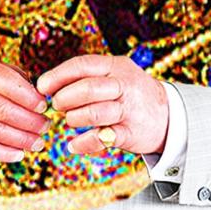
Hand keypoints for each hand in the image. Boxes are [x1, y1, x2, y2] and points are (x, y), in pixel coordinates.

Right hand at [0, 56, 49, 161]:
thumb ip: (15, 78)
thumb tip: (39, 96)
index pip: (7, 83)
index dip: (28, 97)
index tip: (44, 106)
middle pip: (3, 110)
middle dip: (30, 121)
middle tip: (45, 126)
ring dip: (21, 140)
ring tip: (38, 142)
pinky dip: (3, 153)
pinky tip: (19, 154)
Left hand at [36, 55, 168, 155]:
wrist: (168, 115)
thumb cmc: (130, 94)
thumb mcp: (115, 75)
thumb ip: (87, 77)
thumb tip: (48, 85)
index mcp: (116, 66)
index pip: (82, 65)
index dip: (58, 75)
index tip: (42, 86)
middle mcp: (124, 85)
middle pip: (89, 88)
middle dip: (66, 98)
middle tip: (58, 106)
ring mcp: (129, 109)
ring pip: (95, 113)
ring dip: (75, 119)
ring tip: (71, 121)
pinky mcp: (131, 133)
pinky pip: (103, 138)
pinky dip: (84, 143)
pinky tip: (74, 144)